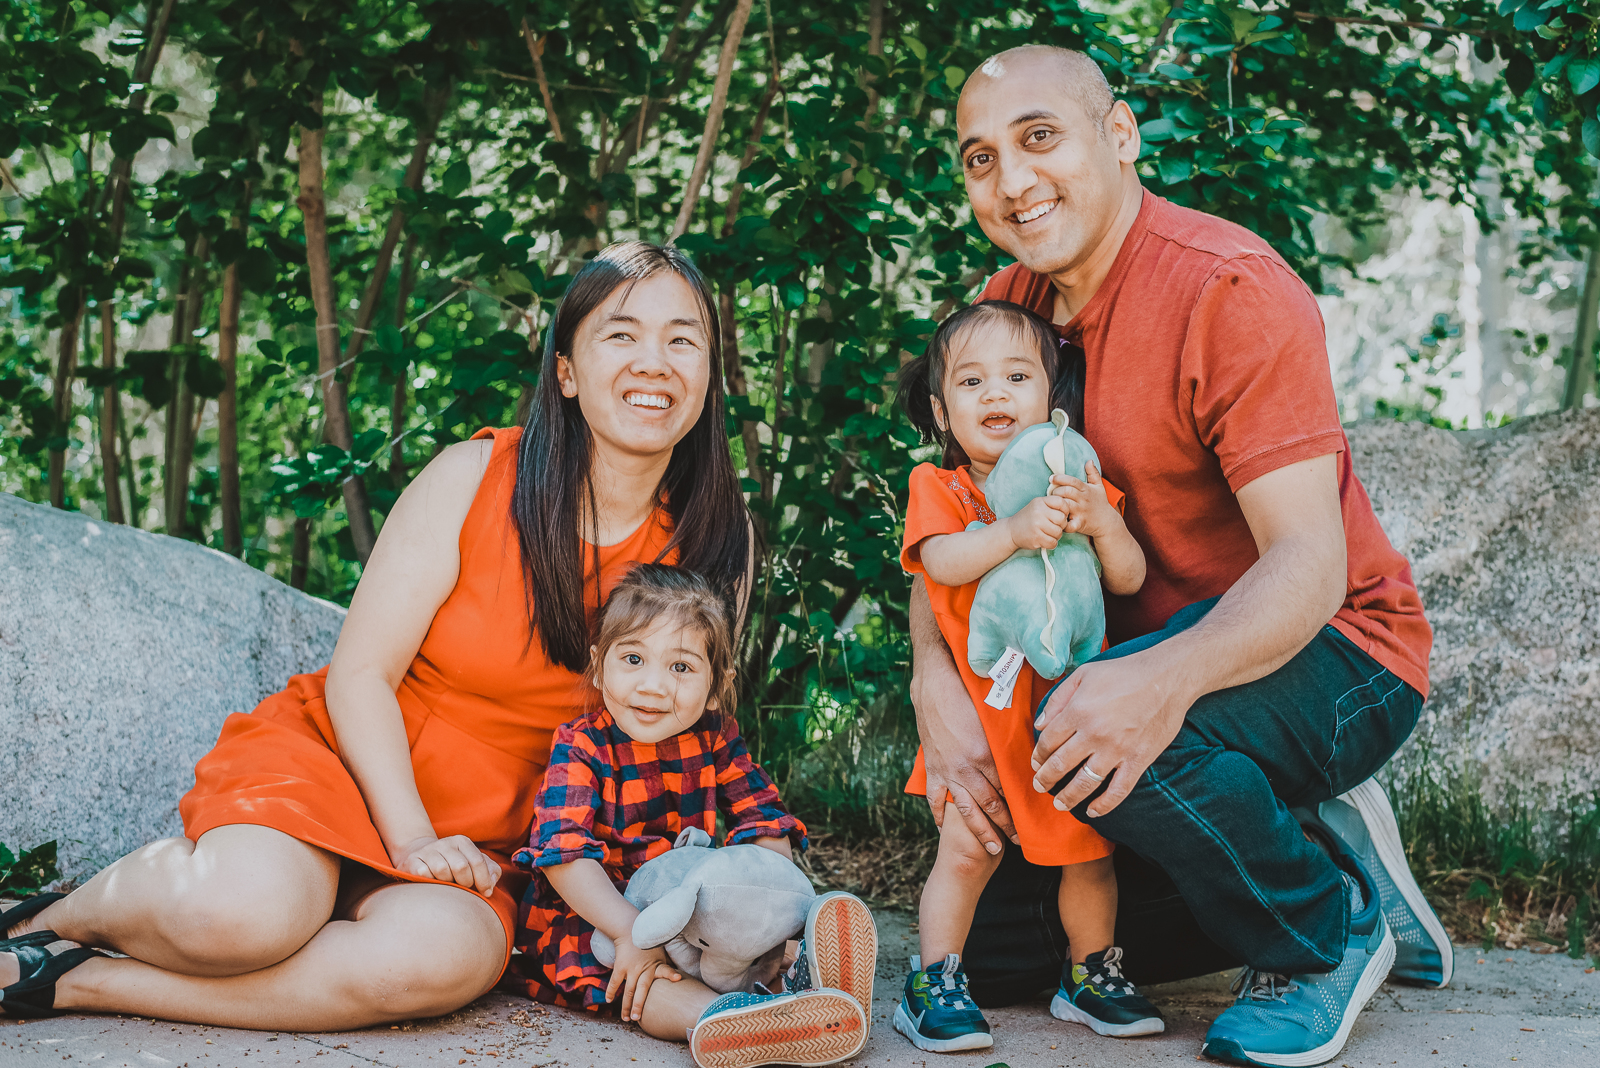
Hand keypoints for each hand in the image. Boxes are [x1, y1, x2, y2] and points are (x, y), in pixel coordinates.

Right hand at [392, 835, 500, 894]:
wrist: (420, 855)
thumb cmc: (453, 865)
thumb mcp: (474, 863)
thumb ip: (491, 871)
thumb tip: (490, 886)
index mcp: (462, 842)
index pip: (478, 861)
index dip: (484, 881)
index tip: (485, 893)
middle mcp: (445, 842)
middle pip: (461, 866)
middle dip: (466, 883)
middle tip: (464, 888)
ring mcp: (427, 850)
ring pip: (442, 870)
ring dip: (447, 883)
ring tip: (447, 884)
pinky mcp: (412, 861)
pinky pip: (424, 874)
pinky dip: (430, 882)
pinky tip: (432, 883)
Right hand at [607, 935, 681, 1020]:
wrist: (630, 930)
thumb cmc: (647, 945)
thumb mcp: (660, 953)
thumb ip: (665, 966)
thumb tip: (680, 979)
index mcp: (656, 965)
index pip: (665, 969)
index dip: (671, 974)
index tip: (678, 978)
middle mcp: (644, 968)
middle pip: (642, 990)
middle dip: (638, 1005)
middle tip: (637, 1018)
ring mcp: (631, 968)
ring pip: (628, 991)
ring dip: (626, 1006)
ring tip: (627, 1018)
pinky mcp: (620, 966)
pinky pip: (615, 982)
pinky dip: (611, 991)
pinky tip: (609, 1000)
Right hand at [911, 663, 1018, 854]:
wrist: (934, 687)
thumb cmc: (968, 697)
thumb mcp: (993, 719)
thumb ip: (1008, 740)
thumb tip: (1027, 752)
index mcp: (985, 755)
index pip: (1007, 788)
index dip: (1020, 807)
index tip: (1032, 820)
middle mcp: (966, 769)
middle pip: (991, 805)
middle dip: (1006, 826)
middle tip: (1020, 842)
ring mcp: (947, 772)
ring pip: (966, 810)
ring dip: (980, 831)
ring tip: (992, 848)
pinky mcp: (932, 769)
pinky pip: (935, 799)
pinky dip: (940, 816)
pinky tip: (945, 829)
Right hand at [1004, 493, 1070, 550]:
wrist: (1011, 531)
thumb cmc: (1028, 518)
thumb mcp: (1038, 506)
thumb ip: (1052, 505)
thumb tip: (1071, 510)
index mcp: (1040, 502)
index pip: (1061, 502)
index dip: (1065, 510)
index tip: (1061, 515)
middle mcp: (1038, 512)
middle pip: (1062, 519)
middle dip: (1061, 525)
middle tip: (1055, 526)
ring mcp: (1037, 525)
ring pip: (1058, 532)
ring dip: (1056, 535)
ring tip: (1049, 533)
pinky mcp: (1036, 538)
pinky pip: (1053, 542)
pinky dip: (1051, 543)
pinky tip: (1045, 540)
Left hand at [1029, 647, 1191, 817]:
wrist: (1167, 678)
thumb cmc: (1124, 672)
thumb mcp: (1083, 674)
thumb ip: (1058, 698)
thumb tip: (1041, 724)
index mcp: (1078, 712)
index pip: (1048, 742)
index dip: (1038, 756)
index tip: (1036, 763)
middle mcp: (1093, 734)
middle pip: (1060, 765)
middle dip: (1045, 779)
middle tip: (1039, 786)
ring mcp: (1116, 750)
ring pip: (1084, 783)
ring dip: (1067, 797)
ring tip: (1059, 804)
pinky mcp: (1138, 761)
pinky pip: (1118, 790)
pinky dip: (1104, 805)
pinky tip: (1093, 811)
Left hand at [1049, 462, 1120, 539]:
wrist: (1107, 522)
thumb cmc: (1100, 503)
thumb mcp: (1099, 487)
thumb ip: (1093, 473)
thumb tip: (1089, 460)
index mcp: (1086, 489)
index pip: (1072, 481)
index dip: (1060, 478)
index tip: (1051, 478)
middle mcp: (1084, 500)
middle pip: (1067, 491)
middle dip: (1056, 491)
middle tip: (1051, 494)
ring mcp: (1082, 512)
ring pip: (1066, 505)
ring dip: (1057, 504)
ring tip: (1052, 505)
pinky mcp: (1080, 524)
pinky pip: (1069, 524)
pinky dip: (1063, 523)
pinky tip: (1057, 520)